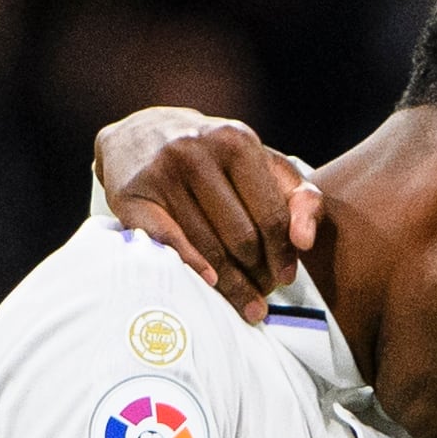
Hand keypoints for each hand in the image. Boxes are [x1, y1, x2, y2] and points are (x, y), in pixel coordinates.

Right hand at [97, 108, 316, 310]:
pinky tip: (210, 285)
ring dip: (231, 284)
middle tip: (263, 294)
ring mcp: (161, 172)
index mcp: (236, 141)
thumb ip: (302, 198)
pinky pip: (169, 243)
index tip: (286, 278)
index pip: (272, 215)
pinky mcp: (131, 195)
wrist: (141, 134)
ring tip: (246, 303)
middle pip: (241, 237)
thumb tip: (305, 242)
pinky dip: (193, 267)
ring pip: (208, 247)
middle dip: (257, 273)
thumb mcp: (264, 165)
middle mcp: (195, 151)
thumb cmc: (217, 159)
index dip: (283, 254)